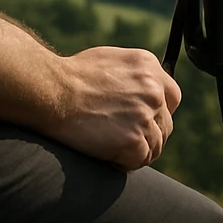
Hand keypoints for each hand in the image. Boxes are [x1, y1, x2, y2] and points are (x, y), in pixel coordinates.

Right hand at [42, 48, 181, 171]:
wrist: (51, 91)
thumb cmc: (72, 76)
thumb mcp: (111, 60)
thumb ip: (135, 76)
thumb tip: (147, 91)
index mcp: (149, 67)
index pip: (171, 98)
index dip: (158, 112)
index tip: (143, 120)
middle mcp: (153, 90)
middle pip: (165, 124)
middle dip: (147, 134)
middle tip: (122, 136)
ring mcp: (144, 116)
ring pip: (156, 145)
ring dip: (136, 150)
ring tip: (111, 146)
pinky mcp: (133, 140)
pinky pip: (140, 160)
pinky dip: (125, 162)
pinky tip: (108, 155)